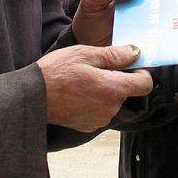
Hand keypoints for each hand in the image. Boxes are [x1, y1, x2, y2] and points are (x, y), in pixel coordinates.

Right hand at [38, 44, 153, 131]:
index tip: (130, 65)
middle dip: (118, 79)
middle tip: (96, 69)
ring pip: (112, 101)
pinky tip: (78, 93)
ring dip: (105, 91)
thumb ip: (115, 55)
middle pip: (127, 92)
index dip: (141, 72)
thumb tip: (136, 52)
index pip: (145, 84)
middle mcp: (110, 108)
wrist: (31, 97)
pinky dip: (94, 102)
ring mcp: (99, 119)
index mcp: (113, 89)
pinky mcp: (88, 126)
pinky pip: (100, 111)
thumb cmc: (56, 72)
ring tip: (83, 81)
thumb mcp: (86, 54)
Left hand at [70, 0, 161, 46]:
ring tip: (145, 21)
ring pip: (163, 2)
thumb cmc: (88, 17)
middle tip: (145, 6)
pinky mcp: (150, 23)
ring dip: (156, 11)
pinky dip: (159, 24)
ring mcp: (145, 6)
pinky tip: (151, 30)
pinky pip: (161, 20)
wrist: (89, 44)